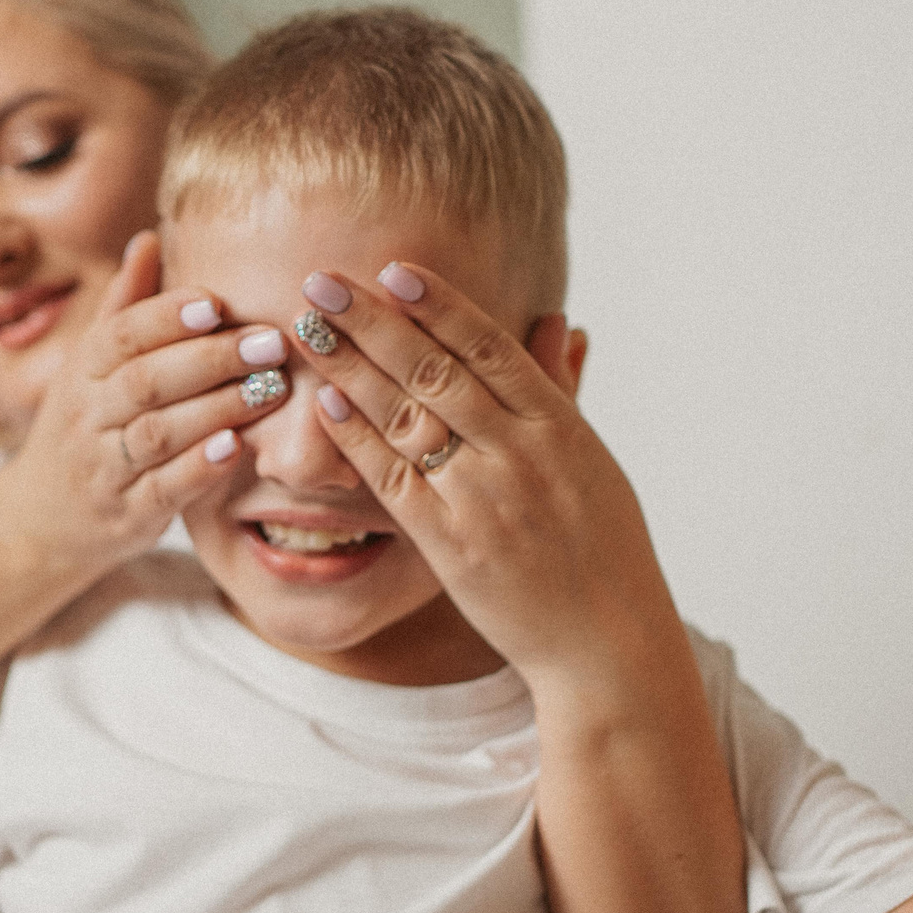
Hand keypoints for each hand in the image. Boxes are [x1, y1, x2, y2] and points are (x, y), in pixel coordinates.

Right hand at [4, 231, 293, 576]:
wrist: (40, 520)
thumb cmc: (83, 428)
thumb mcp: (90, 368)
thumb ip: (125, 308)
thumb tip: (149, 238)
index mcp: (83, 372)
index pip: (121, 335)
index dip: (167, 316)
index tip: (218, 302)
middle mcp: (87, 416)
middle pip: (144, 381)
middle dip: (210, 359)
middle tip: (271, 343)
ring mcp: (105, 468)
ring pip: (157, 434)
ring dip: (217, 409)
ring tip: (271, 390)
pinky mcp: (126, 514)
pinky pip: (163, 490)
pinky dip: (200, 468)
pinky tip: (237, 447)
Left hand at [287, 262, 682, 700]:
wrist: (604, 642)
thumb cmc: (604, 549)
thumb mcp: (592, 458)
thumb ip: (562, 387)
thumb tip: (555, 319)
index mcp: (559, 426)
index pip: (488, 346)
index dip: (437, 304)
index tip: (393, 270)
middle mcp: (520, 453)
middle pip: (435, 369)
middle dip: (373, 321)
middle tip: (322, 281)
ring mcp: (483, 498)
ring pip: (407, 416)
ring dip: (351, 367)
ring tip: (308, 328)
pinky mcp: (451, 544)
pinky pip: (393, 479)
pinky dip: (358, 437)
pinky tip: (325, 403)